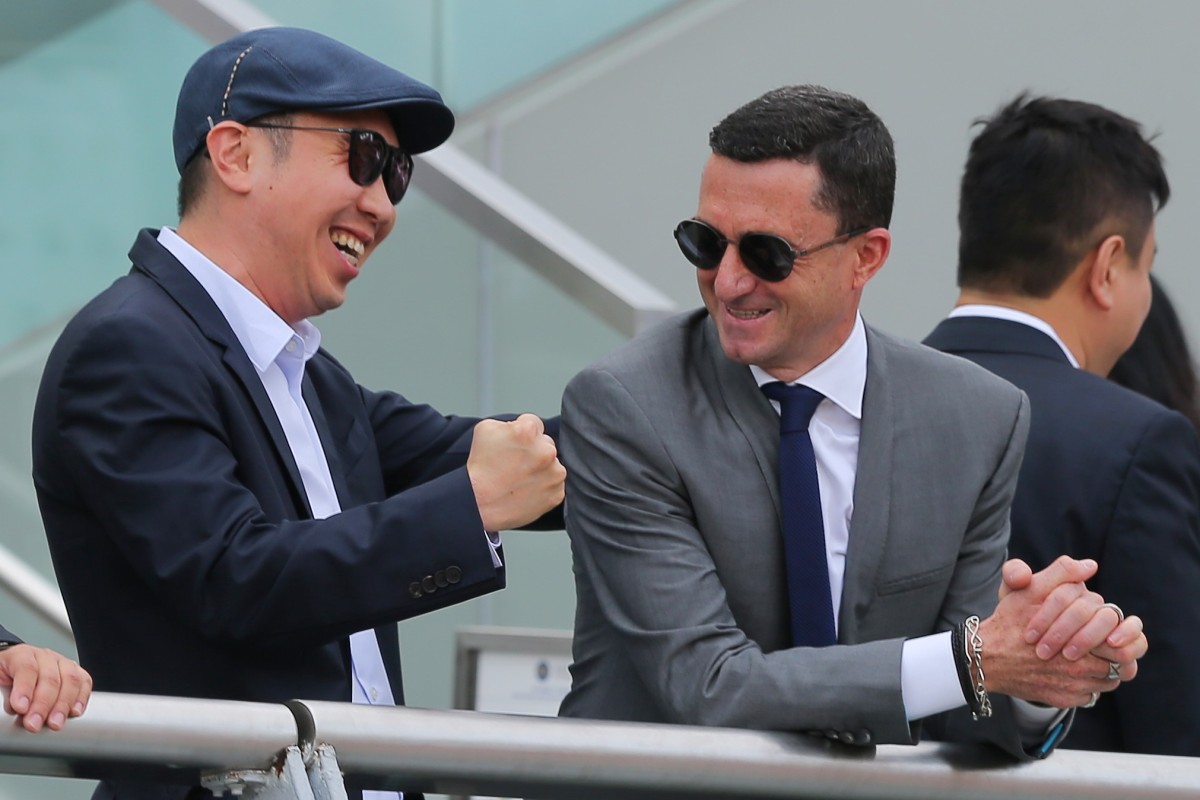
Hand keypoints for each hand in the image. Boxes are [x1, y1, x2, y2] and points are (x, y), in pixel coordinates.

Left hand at [0, 644, 92, 731]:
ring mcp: (62, 663)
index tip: (20, 708)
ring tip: (54, 723)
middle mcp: (44, 657)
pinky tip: (74, 711)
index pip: (26, 668)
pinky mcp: (75, 673)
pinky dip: (81, 698)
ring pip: (70, 680)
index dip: (24, 688)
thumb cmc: (4, 678)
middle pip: (50, 677)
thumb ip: (0, 695)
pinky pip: (84, 682)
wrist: (12, 672)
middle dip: (43, 704)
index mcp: (21, 655)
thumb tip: (8, 708)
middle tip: (34, 724)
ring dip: (63, 705)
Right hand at [467, 414, 565, 530]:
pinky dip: (544, 486)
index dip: (521, 433)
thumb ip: (508, 422)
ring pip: (552, 464)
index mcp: (529, 431)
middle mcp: (546, 451)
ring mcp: (554, 473)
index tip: (513, 445)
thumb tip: (518, 426)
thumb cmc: (480, 469)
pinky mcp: (557, 493)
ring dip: (541, 468)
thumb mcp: (485, 429)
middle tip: (514, 464)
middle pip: (545, 443)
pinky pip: (555, 484)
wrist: (477, 503)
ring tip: (519, 478)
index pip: (533, 422)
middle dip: (533, 450)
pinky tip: (526, 489)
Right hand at [979, 556, 1145, 707]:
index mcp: (1080, 639)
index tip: (1112, 632)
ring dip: (1103, 670)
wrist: (985, 657)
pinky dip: (1086, 685)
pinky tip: (1071, 672)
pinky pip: (1089, 696)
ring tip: (1090, 657)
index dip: (1123, 636)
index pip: (1122, 643)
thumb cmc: (1009, 622)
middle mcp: (1080, 669)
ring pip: (1107, 682)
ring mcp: (1072, 688)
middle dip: (1116, 654)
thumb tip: (1090, 566)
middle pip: (1119, 665)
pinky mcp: (1063, 700)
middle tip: (1107, 645)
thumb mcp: (1031, 590)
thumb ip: (1062, 573)